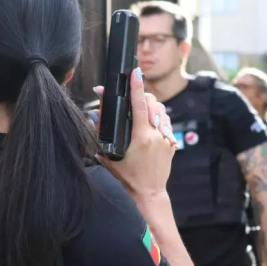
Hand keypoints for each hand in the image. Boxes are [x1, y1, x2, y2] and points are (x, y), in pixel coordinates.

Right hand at [89, 68, 177, 199]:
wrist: (149, 193)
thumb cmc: (127, 177)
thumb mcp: (109, 155)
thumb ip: (101, 133)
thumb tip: (94, 113)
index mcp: (141, 137)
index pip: (139, 105)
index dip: (136, 86)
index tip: (134, 72)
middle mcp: (156, 135)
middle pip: (152, 103)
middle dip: (142, 94)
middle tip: (132, 93)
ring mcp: (166, 139)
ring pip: (162, 110)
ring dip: (151, 105)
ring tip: (140, 107)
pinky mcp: (172, 143)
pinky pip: (167, 122)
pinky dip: (159, 117)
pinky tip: (150, 121)